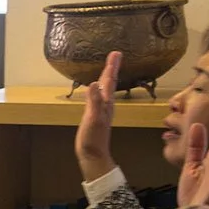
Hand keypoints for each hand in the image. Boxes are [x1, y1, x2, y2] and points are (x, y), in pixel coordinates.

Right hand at [73, 50, 120, 182]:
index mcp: (106, 103)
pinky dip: (97, 89)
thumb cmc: (93, 139)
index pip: (108, 81)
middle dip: (111, 68)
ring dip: (106, 77)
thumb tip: (93, 83)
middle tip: (115, 55)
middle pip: (108, 82)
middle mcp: (106, 104)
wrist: (93, 155)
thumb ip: (94, 102)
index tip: (116, 53)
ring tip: (107, 68)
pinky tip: (95, 89)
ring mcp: (101, 110)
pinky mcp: (95, 115)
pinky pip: (98, 97)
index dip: (111, 67)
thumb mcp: (92, 119)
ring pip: (104, 89)